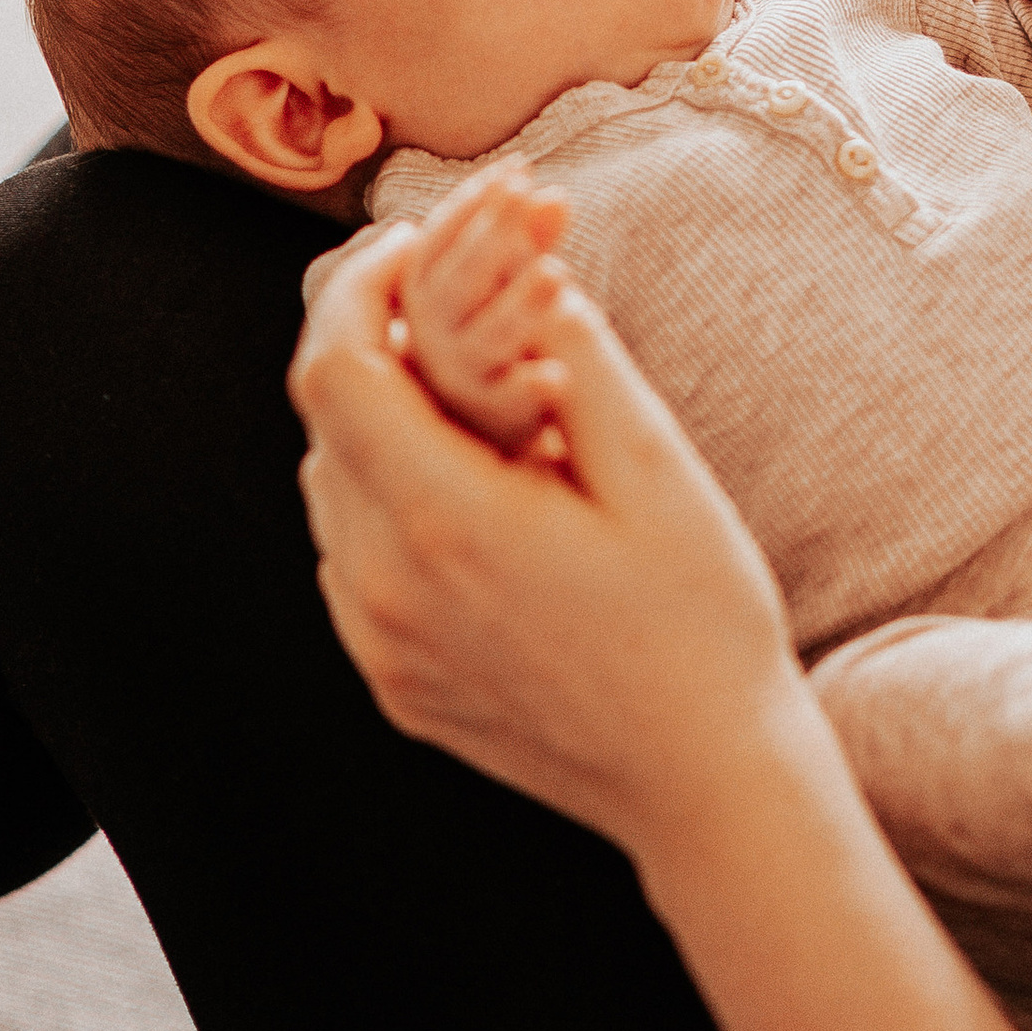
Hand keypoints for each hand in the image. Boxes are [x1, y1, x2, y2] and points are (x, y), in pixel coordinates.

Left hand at [293, 214, 806, 868]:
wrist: (707, 786)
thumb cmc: (702, 622)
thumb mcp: (659, 469)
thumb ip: (577, 359)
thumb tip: (525, 271)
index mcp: (445, 521)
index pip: (334, 365)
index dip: (358, 284)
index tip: (415, 244)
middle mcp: (384, 587)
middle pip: (324, 421)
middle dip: (372, 338)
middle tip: (448, 293)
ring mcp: (378, 645)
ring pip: (330, 488)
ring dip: (378, 419)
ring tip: (472, 391)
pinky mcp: (391, 683)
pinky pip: (352, 556)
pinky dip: (386, 496)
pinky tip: (472, 488)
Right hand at [398, 165, 579, 452]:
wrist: (495, 438)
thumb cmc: (500, 343)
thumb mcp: (509, 287)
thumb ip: (529, 244)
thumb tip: (556, 197)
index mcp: (425, 299)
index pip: (434, 243)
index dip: (470, 204)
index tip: (517, 168)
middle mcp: (430, 341)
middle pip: (450, 286)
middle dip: (492, 238)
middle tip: (538, 199)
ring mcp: (457, 385)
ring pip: (478, 343)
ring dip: (516, 304)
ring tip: (559, 273)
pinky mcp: (493, 427)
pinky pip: (506, 406)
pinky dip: (528, 390)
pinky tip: (557, 376)